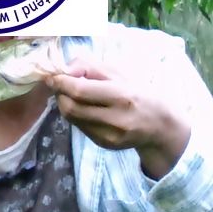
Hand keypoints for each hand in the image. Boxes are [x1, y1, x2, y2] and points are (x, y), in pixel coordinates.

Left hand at [44, 57, 190, 179]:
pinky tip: (83, 107)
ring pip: (72, 118)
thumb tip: (65, 69)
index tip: (53, 76)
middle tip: (59, 85)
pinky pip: (79, 127)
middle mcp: (115, 119)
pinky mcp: (103, 144)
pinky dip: (75, 115)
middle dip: (60, 94)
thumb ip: (90, 67)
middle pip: (71, 107)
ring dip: (65, 104)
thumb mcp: (119, 73)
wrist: (159, 125)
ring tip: (70, 94)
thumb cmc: (138, 93)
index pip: (80, 91)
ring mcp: (108, 135)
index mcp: (121, 96)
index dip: (61, 83)